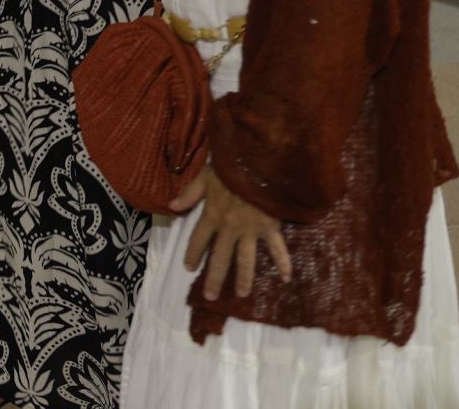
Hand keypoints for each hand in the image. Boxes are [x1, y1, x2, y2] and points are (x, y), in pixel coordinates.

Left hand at [175, 165, 292, 301]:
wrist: (260, 161)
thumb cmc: (232, 165)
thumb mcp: (206, 175)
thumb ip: (190, 193)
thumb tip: (171, 207)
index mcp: (212, 214)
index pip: (199, 239)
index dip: (193, 254)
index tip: (189, 268)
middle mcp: (230, 227)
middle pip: (220, 257)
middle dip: (215, 278)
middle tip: (212, 297)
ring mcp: (251, 230)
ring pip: (246, 259)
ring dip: (245, 278)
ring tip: (243, 294)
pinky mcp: (270, 227)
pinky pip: (277, 248)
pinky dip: (283, 262)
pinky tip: (287, 278)